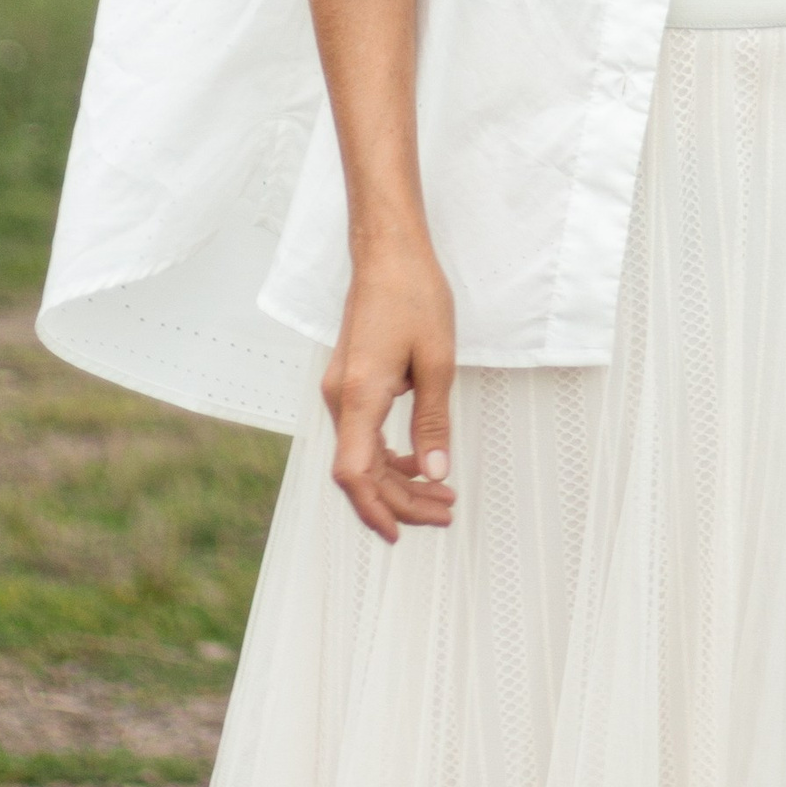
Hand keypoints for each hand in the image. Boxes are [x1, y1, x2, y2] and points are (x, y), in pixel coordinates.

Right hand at [323, 237, 457, 544]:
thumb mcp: (437, 361)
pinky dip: (388, 456)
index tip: (403, 534)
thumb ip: (433, 421)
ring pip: (362, 457)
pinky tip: (417, 462)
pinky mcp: (349, 384)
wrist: (388, 253)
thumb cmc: (414, 296)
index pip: (354, 474)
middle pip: (360, 473)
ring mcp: (341, 392)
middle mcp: (340, 399)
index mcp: (359, 396)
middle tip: (446, 513)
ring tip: (439, 496)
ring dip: (397, 481)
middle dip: (401, 501)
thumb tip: (436, 473)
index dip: (376, 510)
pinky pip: (363, 435)